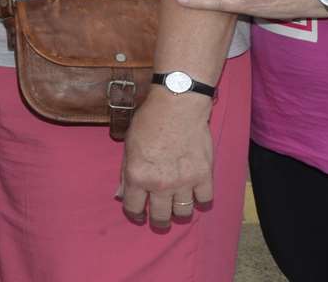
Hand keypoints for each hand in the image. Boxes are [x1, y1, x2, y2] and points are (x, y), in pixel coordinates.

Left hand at [115, 94, 213, 229]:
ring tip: (178, 208)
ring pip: (183, 213)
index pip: (133, 209)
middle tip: (160, 219)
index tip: (139, 215)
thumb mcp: (128, 145)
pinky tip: (196, 196)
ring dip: (179, 213)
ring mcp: (183, 182)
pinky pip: (205, 200)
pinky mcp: (204, 176)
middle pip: (160, 217)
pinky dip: (201, 201)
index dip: (135, 215)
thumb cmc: (149, 121)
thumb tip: (122, 194)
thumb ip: (126, 172)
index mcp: (137, 176)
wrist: (177, 105)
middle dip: (158, 221)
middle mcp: (160, 184)